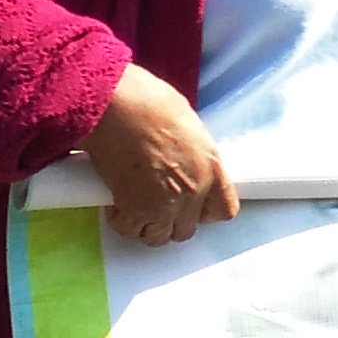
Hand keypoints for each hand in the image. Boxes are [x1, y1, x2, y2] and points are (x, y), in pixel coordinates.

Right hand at [87, 63, 235, 245]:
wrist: (116, 105)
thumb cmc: (145, 101)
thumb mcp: (184, 123)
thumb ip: (189, 152)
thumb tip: (181, 160)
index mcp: (211, 164)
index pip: (224, 209)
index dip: (205, 211)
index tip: (191, 207)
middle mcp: (194, 189)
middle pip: (187, 228)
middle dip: (170, 219)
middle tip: (153, 202)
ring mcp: (166, 204)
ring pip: (158, 236)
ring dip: (145, 224)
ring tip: (132, 203)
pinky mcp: (137, 210)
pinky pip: (130, 229)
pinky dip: (120, 220)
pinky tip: (114, 200)